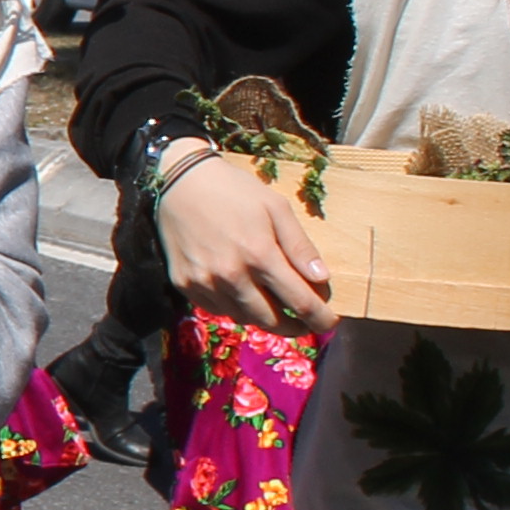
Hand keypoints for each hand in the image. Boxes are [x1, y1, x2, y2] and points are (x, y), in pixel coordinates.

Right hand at [157, 152, 335, 332]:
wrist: (179, 182)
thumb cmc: (234, 190)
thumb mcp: (276, 208)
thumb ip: (299, 246)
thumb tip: (322, 279)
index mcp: (260, 255)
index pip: (300, 302)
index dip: (320, 318)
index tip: (330, 322)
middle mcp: (231, 276)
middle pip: (271, 320)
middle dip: (295, 327)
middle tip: (306, 323)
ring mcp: (204, 283)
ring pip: (243, 318)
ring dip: (264, 318)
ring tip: (275, 308)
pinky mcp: (184, 284)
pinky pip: (217, 308)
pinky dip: (235, 307)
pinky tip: (242, 293)